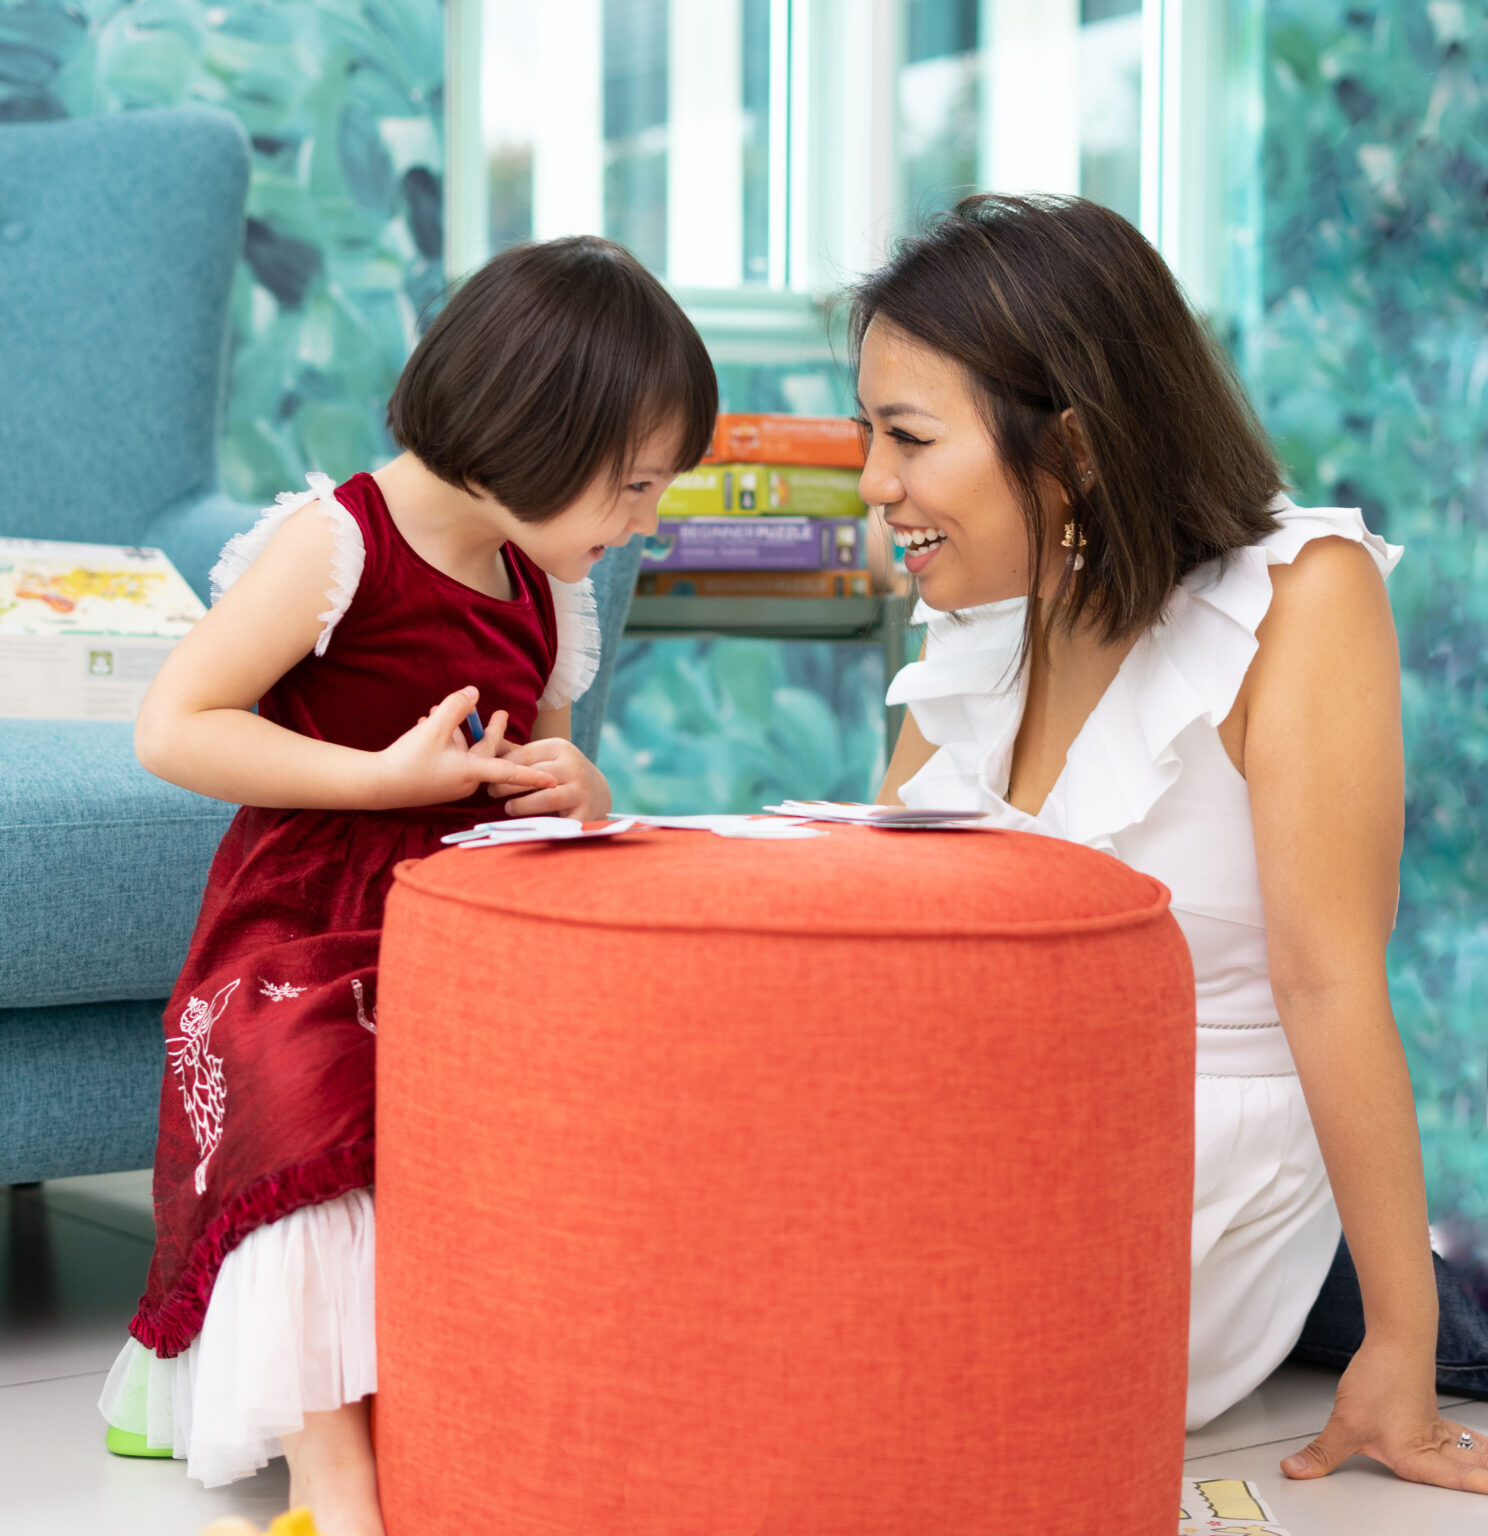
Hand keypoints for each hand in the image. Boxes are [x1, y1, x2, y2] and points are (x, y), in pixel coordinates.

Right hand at [374, 688, 556, 808]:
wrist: (376, 784)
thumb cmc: (407, 760)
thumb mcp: (433, 727)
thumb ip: (456, 707)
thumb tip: (474, 692)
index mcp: (471, 772)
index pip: (509, 771)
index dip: (532, 774)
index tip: (554, 780)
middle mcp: (465, 781)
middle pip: (486, 752)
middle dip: (490, 731)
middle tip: (502, 713)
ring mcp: (450, 783)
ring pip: (463, 751)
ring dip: (455, 730)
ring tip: (435, 709)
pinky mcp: (437, 781)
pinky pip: (448, 756)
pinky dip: (442, 740)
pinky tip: (423, 721)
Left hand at [489, 735, 611, 820]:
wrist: (598, 793)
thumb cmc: (560, 773)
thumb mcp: (545, 757)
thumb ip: (517, 753)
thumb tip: (483, 741)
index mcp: (561, 747)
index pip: (524, 755)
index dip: (502, 765)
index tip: (488, 774)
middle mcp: (574, 766)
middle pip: (534, 775)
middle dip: (507, 784)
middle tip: (491, 791)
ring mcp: (582, 790)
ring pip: (547, 797)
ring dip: (522, 804)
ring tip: (508, 808)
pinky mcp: (585, 813)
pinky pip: (558, 821)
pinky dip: (540, 824)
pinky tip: (527, 825)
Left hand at [1282, 1335, 1487, 1492]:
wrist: (1396, 1340)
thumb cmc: (1380, 1379)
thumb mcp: (1344, 1424)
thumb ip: (1322, 1453)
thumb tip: (1295, 1470)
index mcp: (1414, 1457)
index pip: (1450, 1481)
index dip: (1472, 1486)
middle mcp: (1429, 1447)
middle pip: (1466, 1469)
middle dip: (1481, 1476)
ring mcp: (1433, 1429)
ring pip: (1466, 1453)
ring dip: (1481, 1461)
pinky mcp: (1430, 1415)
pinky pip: (1459, 1437)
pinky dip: (1474, 1445)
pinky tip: (1479, 1447)